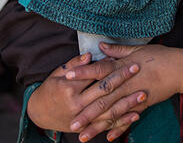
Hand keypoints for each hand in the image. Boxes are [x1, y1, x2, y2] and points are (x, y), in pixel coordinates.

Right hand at [26, 53, 145, 139]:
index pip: (94, 75)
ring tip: (143, 94)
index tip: (124, 59)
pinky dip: (122, 121)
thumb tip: (90, 55)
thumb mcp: (57, 73)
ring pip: (109, 110)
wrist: (39, 113)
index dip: (111, 67)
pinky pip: (107, 125)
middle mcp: (77, 104)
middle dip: (122, 79)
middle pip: (104, 90)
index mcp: (69, 89)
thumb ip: (74, 64)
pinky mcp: (86, 127)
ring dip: (127, 103)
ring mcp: (82, 118)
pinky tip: (136, 115)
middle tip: (137, 69)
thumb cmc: (49, 90)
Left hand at [66, 43, 182, 141]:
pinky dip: (119, 128)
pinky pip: (129, 118)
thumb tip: (101, 46)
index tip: (66, 77)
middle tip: (71, 122)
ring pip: (112, 113)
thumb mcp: (137, 50)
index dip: (82, 72)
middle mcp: (126, 83)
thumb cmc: (159, 56)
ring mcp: (134, 96)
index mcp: (122, 67)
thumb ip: (117, 51)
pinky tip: (109, 138)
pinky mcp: (143, 105)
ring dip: (97, 125)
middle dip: (86, 111)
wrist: (180, 68)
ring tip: (83, 136)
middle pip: (102, 98)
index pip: (98, 69)